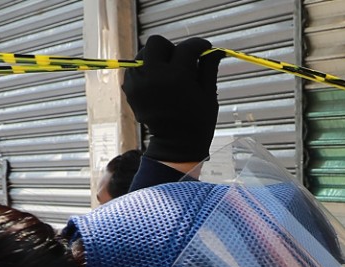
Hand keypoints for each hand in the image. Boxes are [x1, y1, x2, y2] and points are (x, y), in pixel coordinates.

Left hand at [125, 35, 221, 162]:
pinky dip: (147, 70)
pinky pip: (136, 67)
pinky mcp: (129, 87)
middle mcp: (154, 75)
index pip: (187, 48)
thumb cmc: (198, 121)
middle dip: (171, 48)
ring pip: (143, 53)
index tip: (205, 48)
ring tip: (168, 73)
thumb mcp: (208, 94)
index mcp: (177, 77)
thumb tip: (215, 50)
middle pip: (157, 43)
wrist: (176, 144)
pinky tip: (158, 83)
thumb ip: (209, 67)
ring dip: (157, 58)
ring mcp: (138, 81)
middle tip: (181, 61)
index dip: (199, 45)